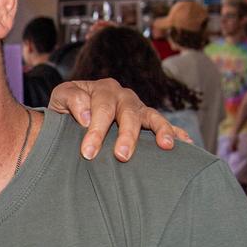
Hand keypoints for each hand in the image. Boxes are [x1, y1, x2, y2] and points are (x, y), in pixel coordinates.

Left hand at [49, 78, 192, 161]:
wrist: (72, 110)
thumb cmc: (67, 107)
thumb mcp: (60, 98)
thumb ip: (70, 100)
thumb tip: (86, 116)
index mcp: (102, 89)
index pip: (101, 109)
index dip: (95, 131)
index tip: (88, 152)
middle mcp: (123, 96)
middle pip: (128, 114)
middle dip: (126, 136)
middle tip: (121, 156)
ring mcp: (137, 107)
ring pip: (151, 117)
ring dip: (160, 130)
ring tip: (165, 145)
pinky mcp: (147, 119)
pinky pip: (165, 124)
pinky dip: (176, 132)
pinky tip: (186, 143)